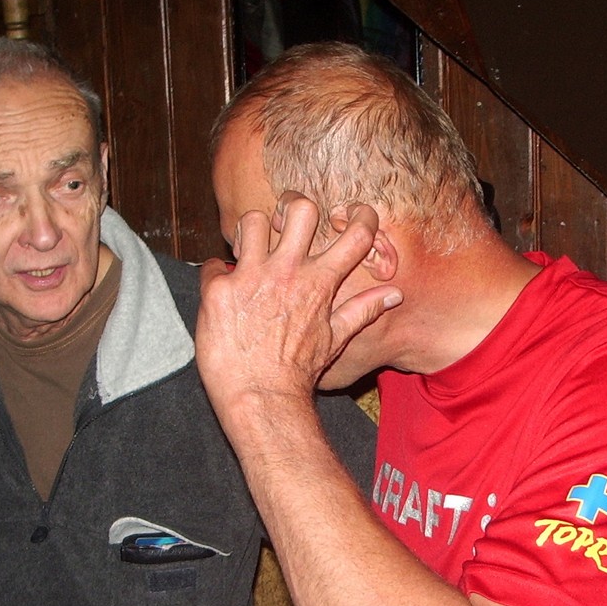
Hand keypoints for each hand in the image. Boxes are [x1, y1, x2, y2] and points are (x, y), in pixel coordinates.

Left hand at [197, 193, 401, 418]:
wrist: (259, 398)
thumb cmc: (297, 372)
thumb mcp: (334, 340)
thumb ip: (362, 310)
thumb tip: (394, 295)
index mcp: (319, 283)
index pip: (357, 234)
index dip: (363, 216)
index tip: (355, 215)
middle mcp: (286, 272)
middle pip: (300, 208)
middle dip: (293, 208)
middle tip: (283, 223)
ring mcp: (250, 278)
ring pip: (251, 221)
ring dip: (249, 233)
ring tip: (247, 251)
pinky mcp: (218, 291)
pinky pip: (212, 264)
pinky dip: (215, 275)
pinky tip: (220, 292)